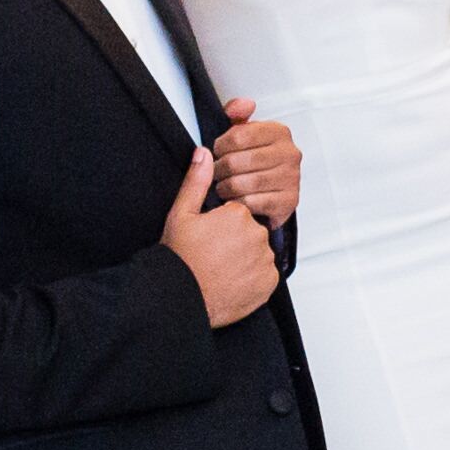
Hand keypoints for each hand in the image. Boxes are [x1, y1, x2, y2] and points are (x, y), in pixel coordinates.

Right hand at [162, 149, 279, 324]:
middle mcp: (257, 235)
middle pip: (250, 231)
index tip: (207, 237)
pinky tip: (231, 280)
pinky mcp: (269, 282)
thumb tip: (204, 153)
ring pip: (258, 252)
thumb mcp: (181, 214)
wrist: (181, 297)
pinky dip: (252, 278)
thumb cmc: (180, 257)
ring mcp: (265, 260)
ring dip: (244, 258)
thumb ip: (196, 181)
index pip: (237, 212)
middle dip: (235, 240)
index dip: (220, 224)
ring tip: (220, 268)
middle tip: (212, 254)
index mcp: (238, 214)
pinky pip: (264, 274)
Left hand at [208, 96, 300, 224]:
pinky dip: (238, 203)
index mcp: (279, 132)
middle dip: (219, 170)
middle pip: (235, 162)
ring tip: (225, 186)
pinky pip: (250, 203)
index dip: (220, 146)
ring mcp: (291, 178)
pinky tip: (237, 199)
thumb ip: (237, 115)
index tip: (218, 151)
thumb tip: (245, 104)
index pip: (237, 136)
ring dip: (225, 188)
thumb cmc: (256, 162)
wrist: (275, 192)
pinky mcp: (288, 202)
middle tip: (217, 172)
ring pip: (240, 184)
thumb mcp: (244, 133)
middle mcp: (289, 153)